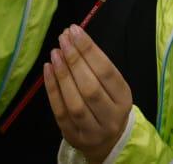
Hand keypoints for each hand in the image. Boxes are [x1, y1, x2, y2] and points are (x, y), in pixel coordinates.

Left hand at [45, 25, 131, 163]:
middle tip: (63, 39)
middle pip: (91, 88)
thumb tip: (74, 38)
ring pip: (75, 103)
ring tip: (55, 52)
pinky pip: (60, 112)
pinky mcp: (73, 136)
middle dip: (75, 60)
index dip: (90, 50)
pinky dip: (52, 89)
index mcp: (124, 99)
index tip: (75, 30)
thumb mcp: (113, 87)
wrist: (108, 142)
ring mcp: (92, 130)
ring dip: (63, 75)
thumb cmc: (108, 104)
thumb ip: (97, 67)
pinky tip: (48, 69)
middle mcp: (110, 117)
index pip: (107, 72)